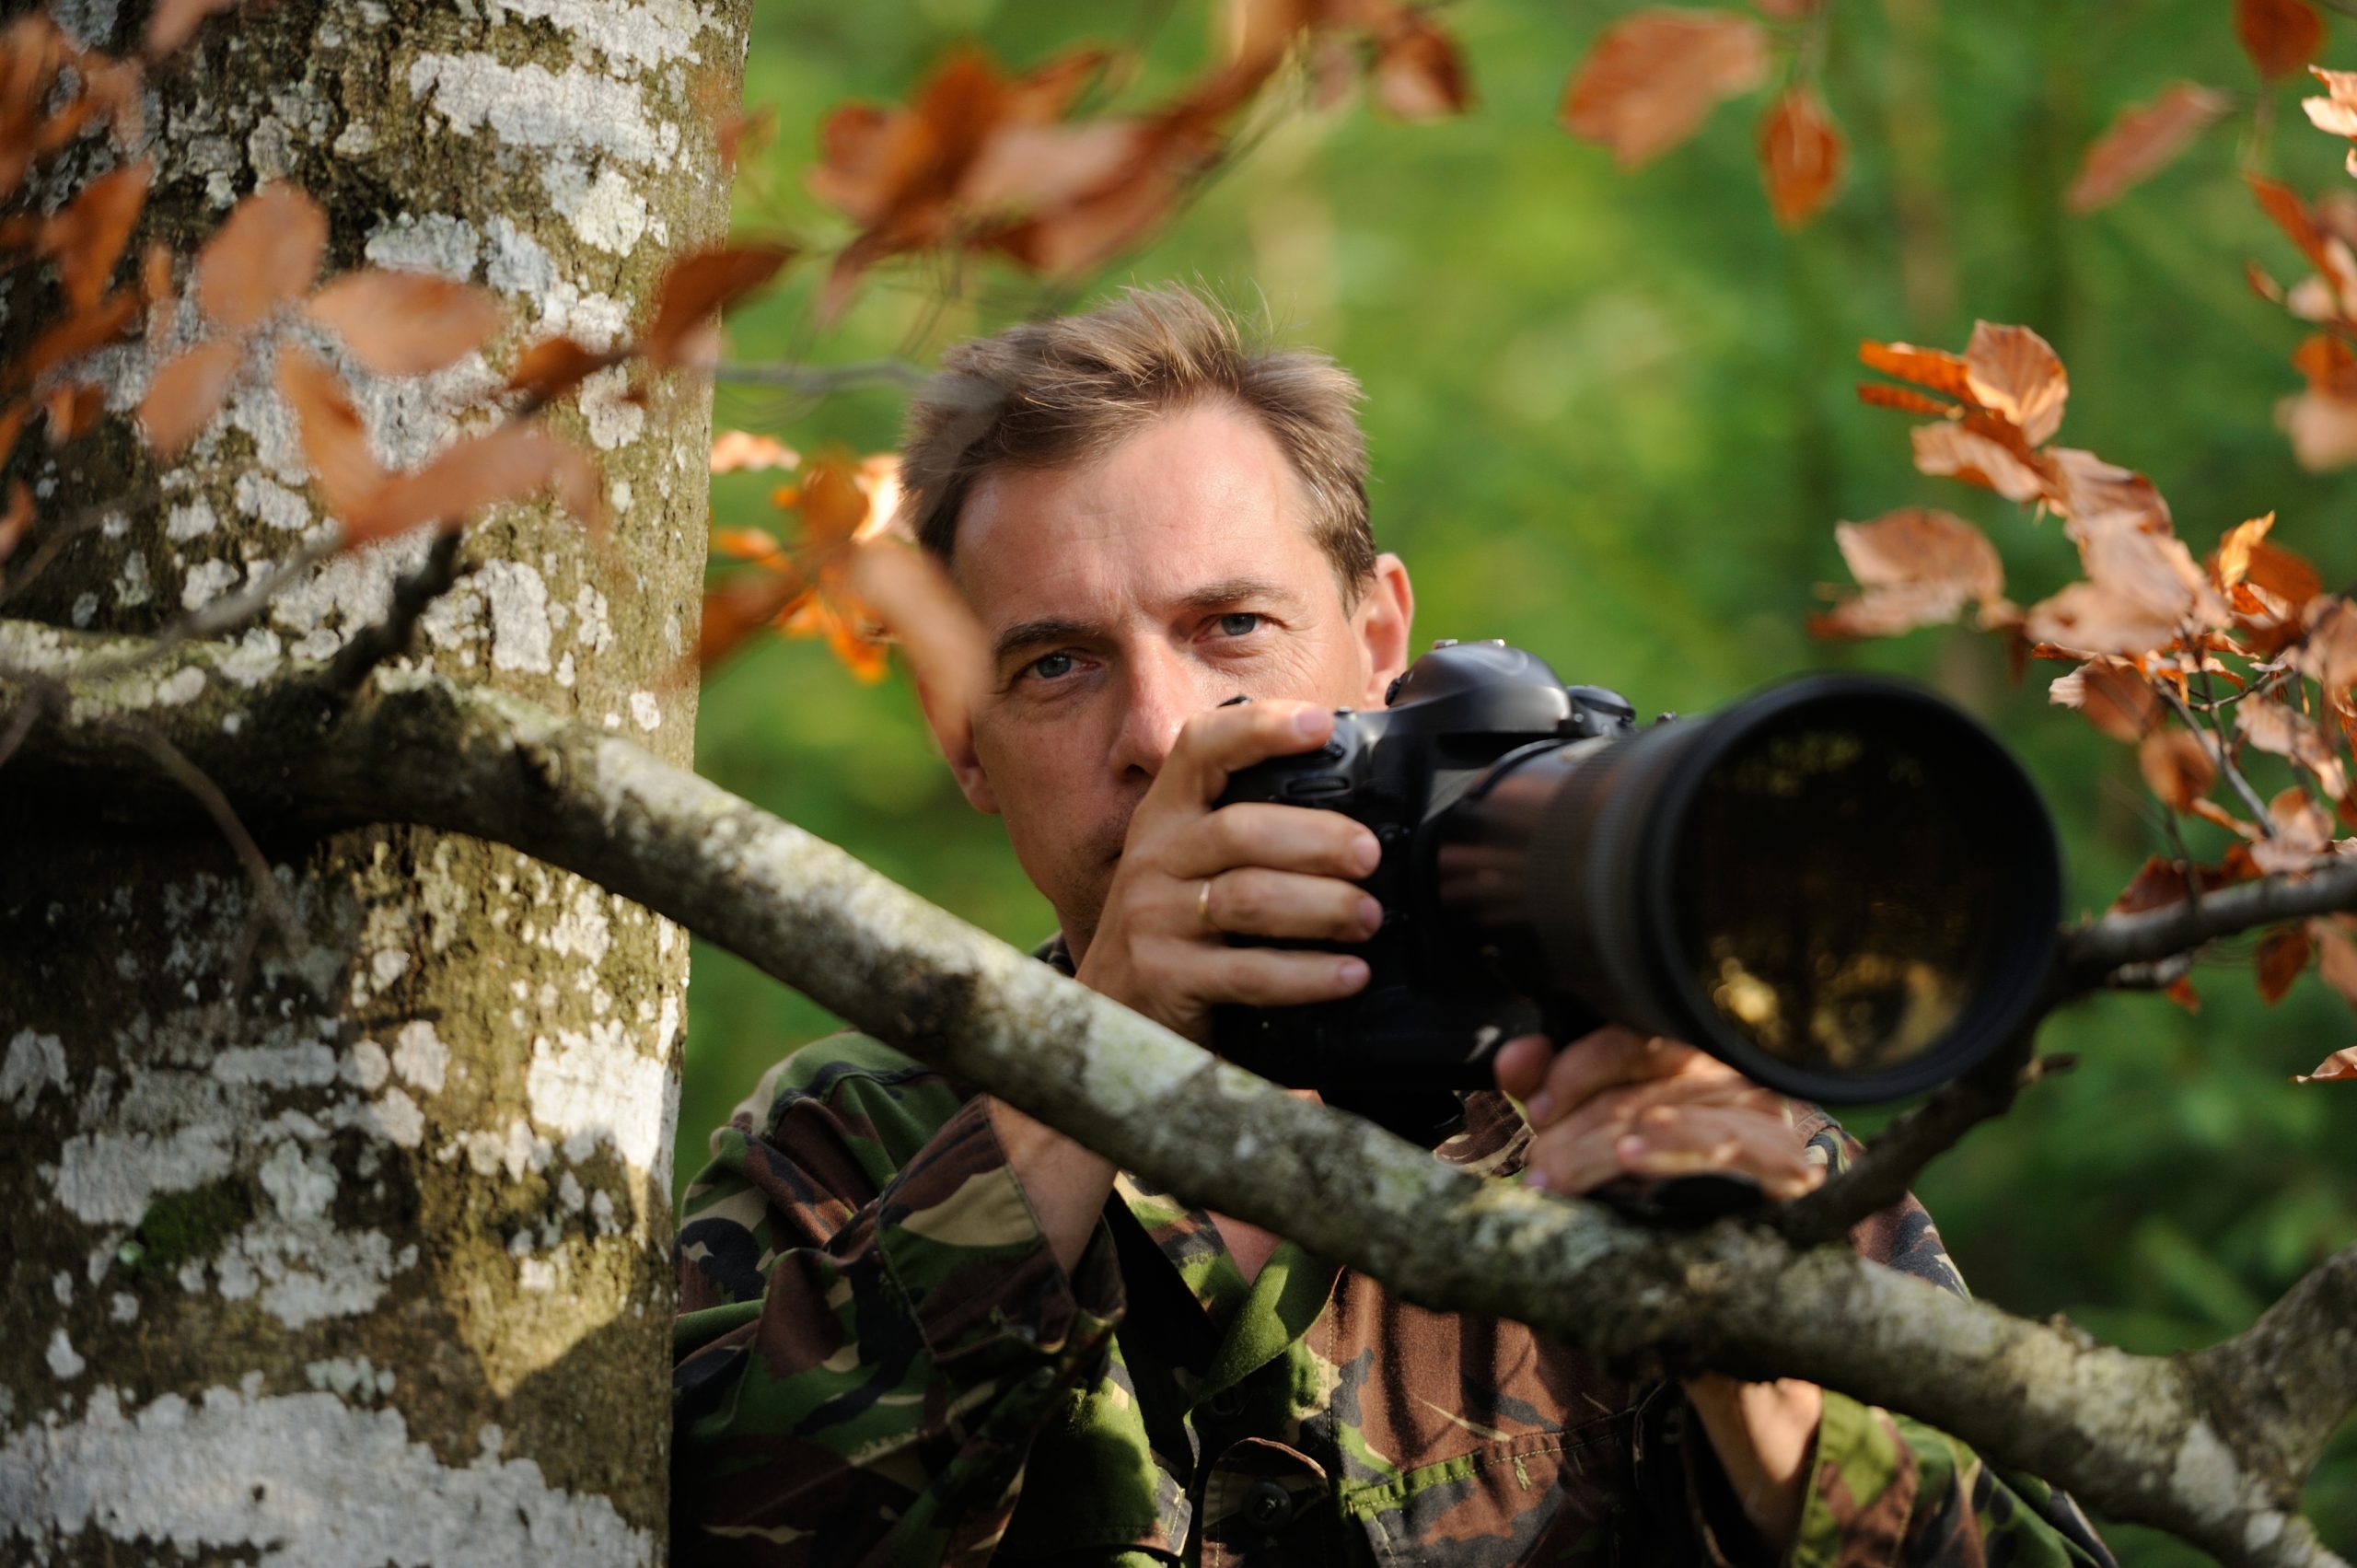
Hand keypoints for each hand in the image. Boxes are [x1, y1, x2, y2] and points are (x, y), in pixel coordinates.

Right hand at [1074, 700, 1383, 1044]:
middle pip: (1239, 830)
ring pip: (1247, 899)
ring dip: (1321, 906)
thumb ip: (1253, 833)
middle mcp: (1154, 858)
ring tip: (1368, 917)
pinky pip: (1248, 972)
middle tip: (1369, 854)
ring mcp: (1153, 918)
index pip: (1202, 748)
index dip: (1260, 728)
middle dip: (1316, 838)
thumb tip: (1356, 815)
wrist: (1111, 1009)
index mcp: (1167, 816)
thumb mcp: (1193, 865)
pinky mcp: (1164, 978)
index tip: (1321, 726)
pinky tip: (1349, 976)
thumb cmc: (1175, 927)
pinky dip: (1307, 975)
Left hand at [1492, 1026, 1822, 1199]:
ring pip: (1665, 1114)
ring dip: (1601, 1147)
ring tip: (1558, 1176)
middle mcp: (1726, 1071)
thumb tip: (1512, 1060)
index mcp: (1686, 1052)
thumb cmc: (1666, 1171)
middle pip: (1638, 1085)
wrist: (1749, 1239)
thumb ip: (1556, 1085)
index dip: (1575, 1069)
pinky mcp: (1780, 1160)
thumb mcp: (1601, 1124)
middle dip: (1575, 1128)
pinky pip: (1721, 1143)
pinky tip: (1631, 1154)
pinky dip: (1672, 1144)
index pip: (1629, 1040)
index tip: (1536, 1109)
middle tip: (1538, 1168)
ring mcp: (1758, 1113)